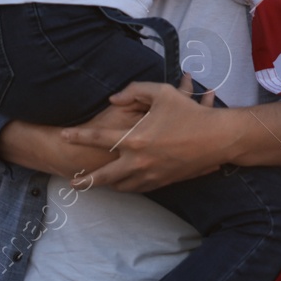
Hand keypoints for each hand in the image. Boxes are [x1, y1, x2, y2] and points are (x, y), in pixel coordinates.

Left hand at [61, 76, 227, 192]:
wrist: (218, 139)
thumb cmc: (190, 113)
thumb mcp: (162, 93)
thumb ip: (134, 92)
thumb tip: (113, 100)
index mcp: (135, 138)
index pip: (98, 138)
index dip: (78, 136)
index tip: (63, 135)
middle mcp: (139, 161)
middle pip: (104, 176)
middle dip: (85, 180)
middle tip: (73, 181)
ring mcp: (151, 174)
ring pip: (121, 185)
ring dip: (107, 184)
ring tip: (97, 183)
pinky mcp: (163, 182)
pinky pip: (138, 187)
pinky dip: (127, 185)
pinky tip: (124, 182)